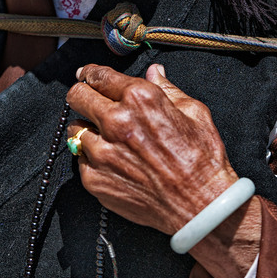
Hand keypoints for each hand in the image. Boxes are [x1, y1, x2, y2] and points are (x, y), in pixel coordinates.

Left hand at [65, 63, 238, 234]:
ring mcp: (102, 152)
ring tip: (105, 138)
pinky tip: (112, 161)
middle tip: (87, 101)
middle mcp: (116, 122)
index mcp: (140, 99)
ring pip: (75, 129)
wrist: (201, 205)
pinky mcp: (95, 178)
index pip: (98, 75)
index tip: (86, 75)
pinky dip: (92, 158)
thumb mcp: (194, 113)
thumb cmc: (202, 160)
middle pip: (77, 96)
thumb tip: (154, 72)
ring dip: (87, 129)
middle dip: (81, 95)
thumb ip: (167, 88)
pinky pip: (81, 159)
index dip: (89, 73)